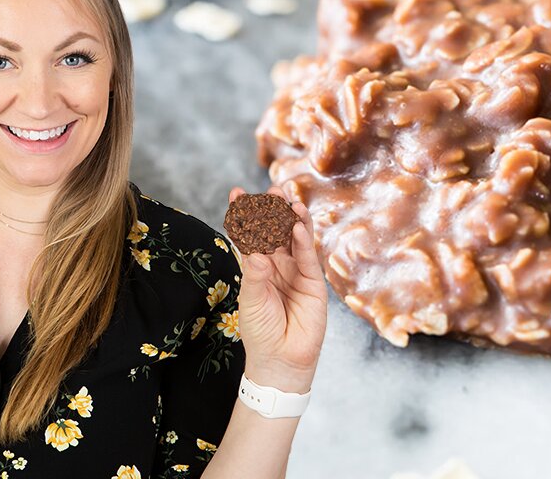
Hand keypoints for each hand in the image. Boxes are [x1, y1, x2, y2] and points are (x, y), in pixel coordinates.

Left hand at [230, 185, 327, 393]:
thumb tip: (257, 252)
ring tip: (289, 200)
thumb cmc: (260, 332)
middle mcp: (277, 264)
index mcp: (256, 267)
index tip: (237, 193)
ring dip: (293, 219)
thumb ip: (254, 276)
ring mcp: (296, 271)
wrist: (281, 360)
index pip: (250, 235)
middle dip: (273, 210)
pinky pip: (308, 257)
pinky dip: (303, 241)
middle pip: (276, 231)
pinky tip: (298, 226)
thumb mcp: (250, 302)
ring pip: (295, 239)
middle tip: (271, 189)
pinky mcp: (313, 282)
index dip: (245, 215)